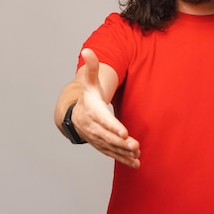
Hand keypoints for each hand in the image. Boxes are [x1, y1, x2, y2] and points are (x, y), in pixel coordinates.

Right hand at [73, 48, 140, 168]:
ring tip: (137, 154)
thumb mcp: (89, 83)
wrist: (76, 116)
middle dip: (121, 142)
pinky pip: (112, 154)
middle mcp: (93, 127)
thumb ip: (91, 67)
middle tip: (135, 145)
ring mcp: (97, 139)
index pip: (103, 120)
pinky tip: (135, 163)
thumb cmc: (88, 97)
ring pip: (111, 147)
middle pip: (108, 136)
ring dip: (123, 152)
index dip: (113, 127)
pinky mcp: (102, 146)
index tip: (124, 132)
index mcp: (92, 112)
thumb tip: (88, 50)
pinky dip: (123, 159)